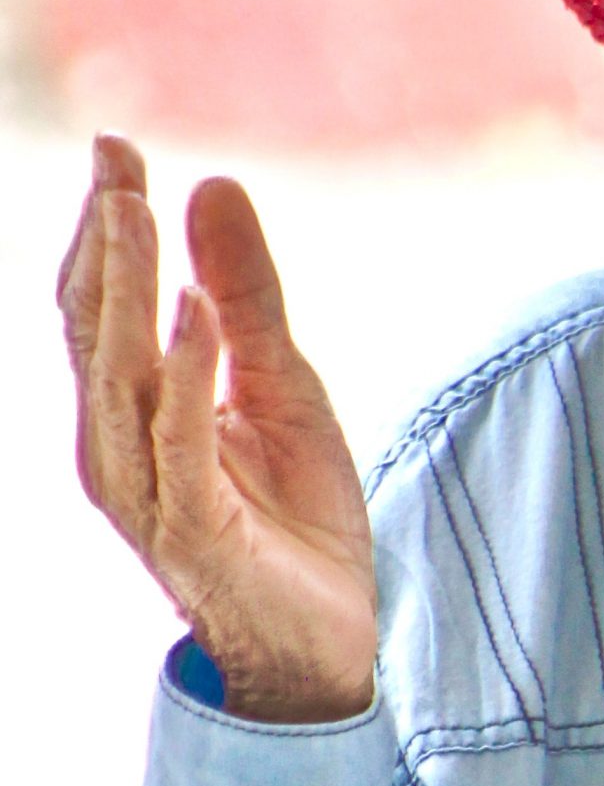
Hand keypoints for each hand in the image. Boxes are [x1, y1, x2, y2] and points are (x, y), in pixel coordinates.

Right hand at [58, 134, 377, 723]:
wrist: (328, 638)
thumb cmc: (292, 515)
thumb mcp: (283, 382)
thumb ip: (247, 294)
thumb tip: (211, 186)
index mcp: (130, 411)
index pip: (99, 303)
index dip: (103, 225)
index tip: (117, 147)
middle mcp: (118, 448)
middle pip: (94, 329)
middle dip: (101, 242)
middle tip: (114, 161)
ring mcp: (147, 491)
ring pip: (121, 376)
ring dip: (125, 291)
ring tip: (136, 211)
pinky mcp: (192, 529)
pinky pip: (181, 440)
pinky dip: (188, 374)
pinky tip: (199, 314)